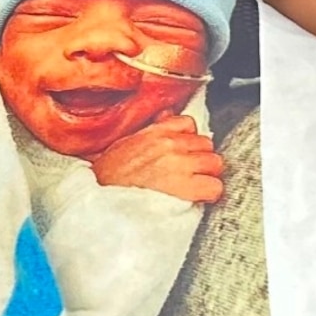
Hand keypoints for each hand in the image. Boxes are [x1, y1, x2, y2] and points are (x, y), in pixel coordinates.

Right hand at [92, 119, 226, 203]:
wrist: (100, 200)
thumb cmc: (107, 177)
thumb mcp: (125, 144)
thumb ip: (151, 130)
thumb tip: (167, 115)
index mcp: (155, 132)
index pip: (189, 124)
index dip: (189, 140)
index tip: (184, 153)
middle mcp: (171, 144)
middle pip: (206, 144)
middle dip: (200, 158)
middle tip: (189, 173)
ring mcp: (180, 164)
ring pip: (215, 163)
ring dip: (207, 175)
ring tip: (193, 186)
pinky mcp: (186, 187)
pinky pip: (215, 186)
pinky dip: (210, 193)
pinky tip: (198, 198)